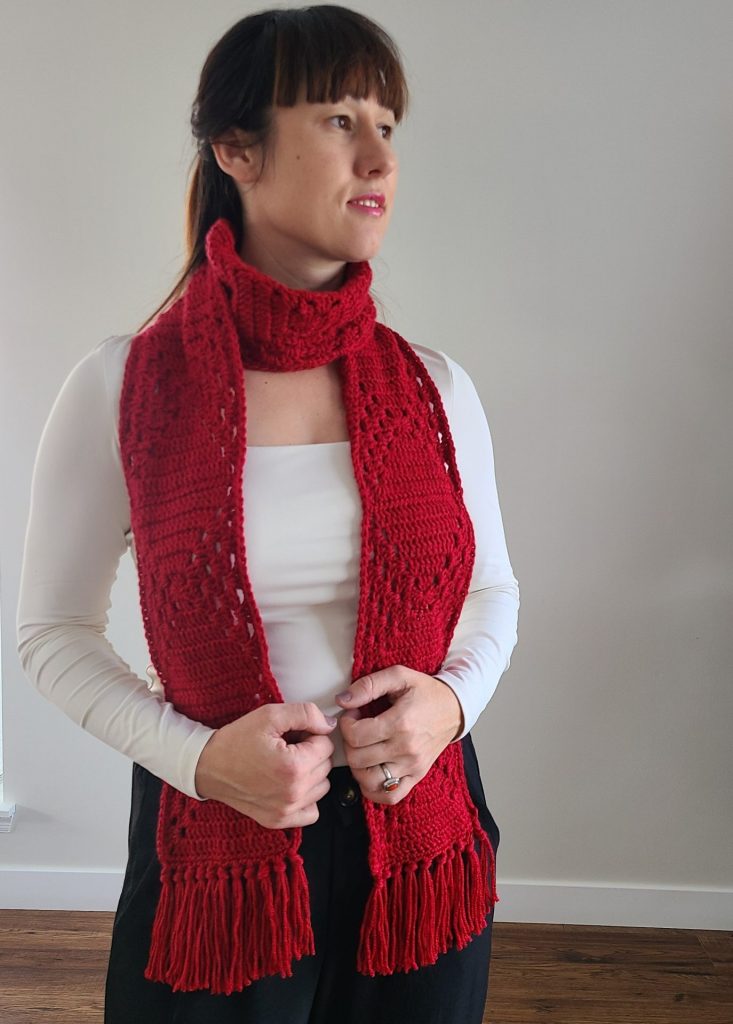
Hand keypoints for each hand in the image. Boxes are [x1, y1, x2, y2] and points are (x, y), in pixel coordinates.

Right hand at [194, 702, 337, 828]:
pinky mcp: (278, 821)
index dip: (311, 734)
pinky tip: (290, 784)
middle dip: (311, 752)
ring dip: (310, 774)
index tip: (292, 735)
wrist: (208, 766)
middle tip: (287, 746)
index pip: (326, 745)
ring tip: (286, 763)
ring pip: (322, 787)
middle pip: (326, 766)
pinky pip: (312, 812)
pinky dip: (306, 797)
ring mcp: (286, 811)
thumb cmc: (238, 739)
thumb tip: (330, 725)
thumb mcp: (270, 715)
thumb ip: (306, 714)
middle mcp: (293, 793)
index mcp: (294, 767)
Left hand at [335, 666, 463, 804]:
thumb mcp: (399, 676)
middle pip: (358, 758)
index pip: (356, 735)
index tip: (353, 714)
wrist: (454, 708)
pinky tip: (370, 771)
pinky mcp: (417, 776)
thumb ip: (368, 685)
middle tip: (357, 729)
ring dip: (356, 766)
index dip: (346, 723)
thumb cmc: (426, 692)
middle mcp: (406, 749)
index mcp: (401, 722)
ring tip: (362, 749)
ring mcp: (412, 766)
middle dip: (349, 742)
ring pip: (368, 780)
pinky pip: (390, 796)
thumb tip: (342, 700)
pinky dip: (373, 790)